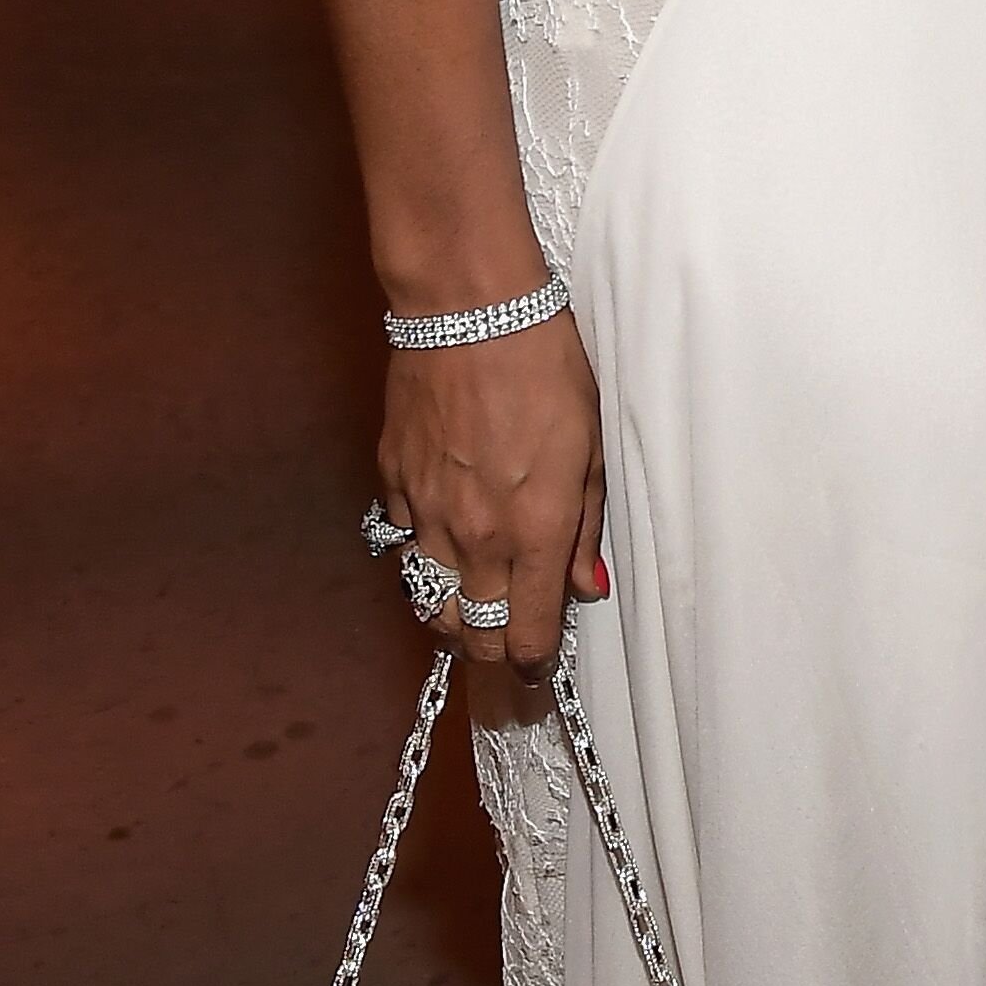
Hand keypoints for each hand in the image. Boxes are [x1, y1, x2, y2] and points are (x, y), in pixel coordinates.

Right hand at [380, 307, 608, 681]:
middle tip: (507, 649)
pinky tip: (444, 542)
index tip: (538, 672)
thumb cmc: (546, 369)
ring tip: (473, 607)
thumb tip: (588, 586)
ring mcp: (427, 514)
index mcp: (534, 532)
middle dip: (491, 652)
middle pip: (471, 634)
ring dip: (453, 614)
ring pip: (429, 600)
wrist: (471, 312)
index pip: (525, 636)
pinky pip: (405, 546)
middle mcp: (476, 537)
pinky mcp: (395, 485)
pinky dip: (424, 557)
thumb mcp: (590, 449)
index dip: (532, 667)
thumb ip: (584, 528)